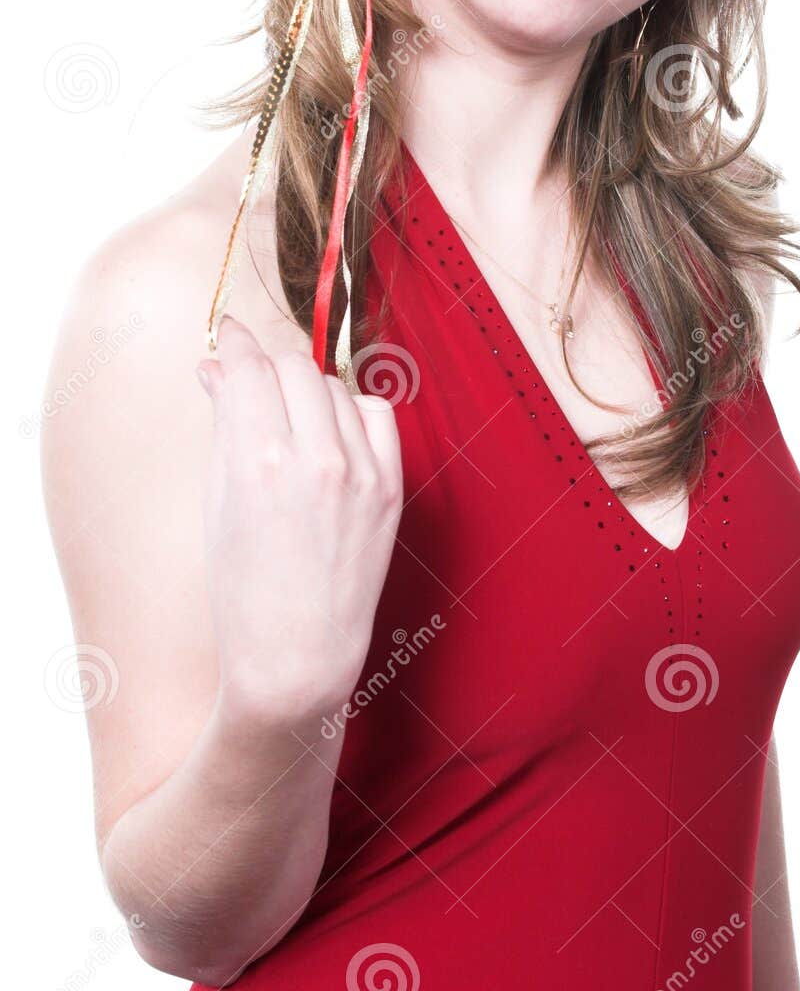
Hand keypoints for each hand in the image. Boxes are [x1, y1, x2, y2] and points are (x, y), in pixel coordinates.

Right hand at [196, 316, 402, 724]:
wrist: (298, 656)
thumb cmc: (243, 589)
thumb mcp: (217, 502)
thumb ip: (225, 425)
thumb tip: (218, 367)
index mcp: (260, 461)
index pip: (250, 367)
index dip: (234, 343)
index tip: (227, 334)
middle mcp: (316, 459)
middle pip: (293, 367)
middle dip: (267, 365)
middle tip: (251, 380)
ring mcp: (361, 473)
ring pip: (334, 387)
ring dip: (307, 390)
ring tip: (287, 419)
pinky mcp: (391, 489)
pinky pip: (376, 415)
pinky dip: (351, 413)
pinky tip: (331, 434)